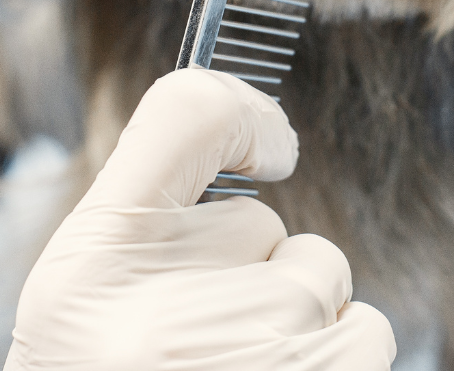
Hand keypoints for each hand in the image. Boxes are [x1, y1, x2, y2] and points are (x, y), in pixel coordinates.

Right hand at [4, 68, 395, 369]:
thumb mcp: (89, 299)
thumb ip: (154, 214)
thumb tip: (256, 136)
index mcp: (92, 266)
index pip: (186, 112)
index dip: (238, 109)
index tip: (267, 143)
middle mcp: (172, 304)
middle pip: (268, 222)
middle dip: (248, 272)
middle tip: (198, 345)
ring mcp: (262, 352)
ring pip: (322, 276)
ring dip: (298, 321)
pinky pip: (364, 332)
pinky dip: (335, 361)